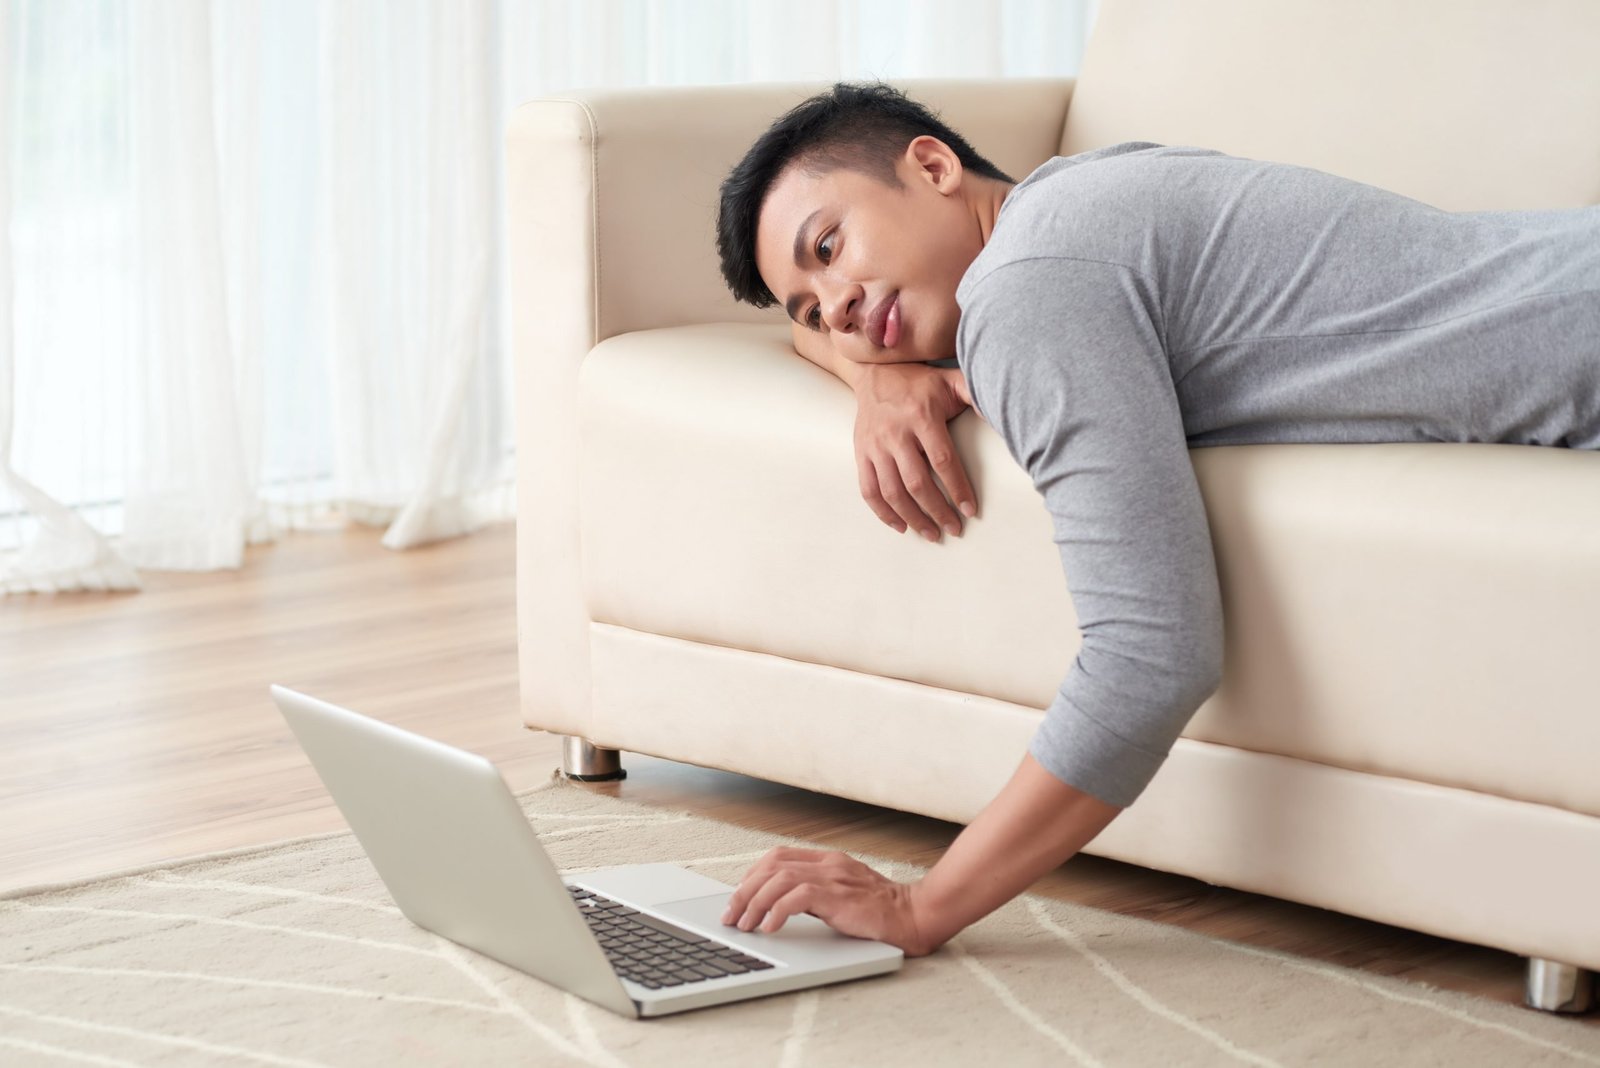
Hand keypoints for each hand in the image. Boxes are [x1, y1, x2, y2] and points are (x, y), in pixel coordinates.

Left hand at [719, 846, 937, 956]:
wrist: (914, 915)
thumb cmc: (882, 911)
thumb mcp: (844, 895)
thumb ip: (817, 893)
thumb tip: (781, 906)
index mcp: (829, 861)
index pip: (779, 856)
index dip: (753, 874)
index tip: (739, 896)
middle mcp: (828, 864)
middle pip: (772, 865)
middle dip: (744, 890)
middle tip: (731, 915)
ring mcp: (834, 878)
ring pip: (779, 878)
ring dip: (755, 902)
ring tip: (745, 924)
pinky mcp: (838, 896)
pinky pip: (797, 897)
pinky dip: (777, 911)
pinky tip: (769, 927)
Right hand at [853, 362, 977, 541]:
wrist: (874, 371)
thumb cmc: (920, 382)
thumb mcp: (950, 380)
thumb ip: (975, 394)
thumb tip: (1004, 412)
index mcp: (922, 417)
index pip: (943, 460)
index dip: (958, 488)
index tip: (970, 510)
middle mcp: (896, 434)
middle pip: (917, 483)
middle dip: (937, 511)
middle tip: (954, 529)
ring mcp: (876, 446)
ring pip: (893, 492)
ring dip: (913, 518)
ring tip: (932, 534)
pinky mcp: (861, 454)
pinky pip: (869, 490)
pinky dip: (884, 513)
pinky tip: (901, 526)